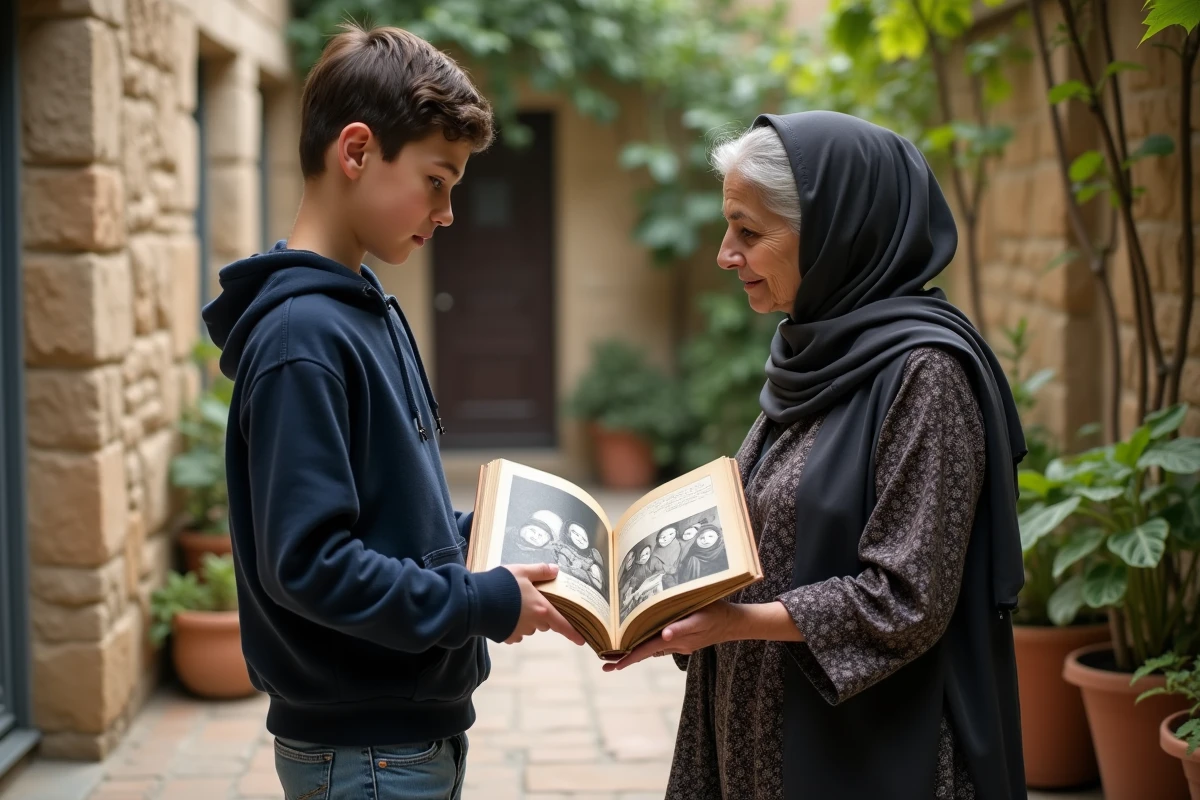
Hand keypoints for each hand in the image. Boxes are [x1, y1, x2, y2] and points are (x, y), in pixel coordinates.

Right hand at [502, 563, 585, 645]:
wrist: (476, 601)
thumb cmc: (501, 584)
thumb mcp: (522, 571)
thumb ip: (540, 571)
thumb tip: (556, 570)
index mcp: (542, 608)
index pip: (562, 623)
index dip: (573, 632)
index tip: (582, 640)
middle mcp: (533, 623)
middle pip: (544, 622)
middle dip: (541, 614)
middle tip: (528, 599)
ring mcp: (519, 632)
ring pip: (529, 627)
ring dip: (525, 619)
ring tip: (511, 604)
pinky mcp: (506, 637)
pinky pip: (514, 633)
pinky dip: (512, 625)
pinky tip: (503, 614)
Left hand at [603, 600, 740, 671]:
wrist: (734, 622)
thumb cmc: (716, 613)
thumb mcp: (700, 617)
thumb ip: (682, 627)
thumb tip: (665, 636)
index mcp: (675, 639)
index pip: (646, 649)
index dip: (629, 657)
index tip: (613, 666)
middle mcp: (674, 645)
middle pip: (645, 652)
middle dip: (625, 659)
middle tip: (604, 667)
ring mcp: (679, 645)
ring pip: (652, 648)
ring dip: (634, 652)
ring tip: (614, 657)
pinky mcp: (683, 641)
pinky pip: (661, 643)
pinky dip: (647, 644)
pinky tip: (638, 642)